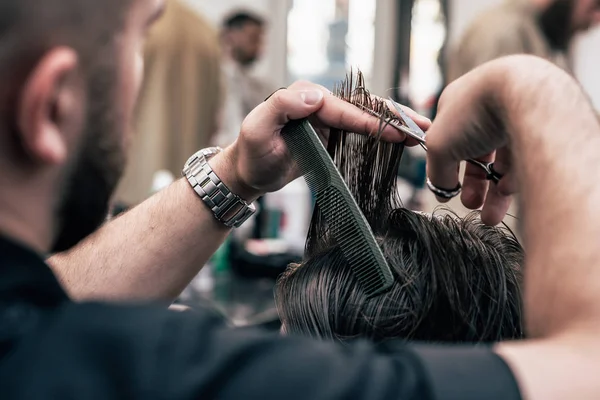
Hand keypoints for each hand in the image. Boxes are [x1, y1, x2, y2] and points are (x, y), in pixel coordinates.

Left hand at [216, 81, 430, 198]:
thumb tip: (316, 96)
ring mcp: (326, 117)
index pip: (343, 108)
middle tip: (422, 127)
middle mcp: (318, 103)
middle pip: (362, 107)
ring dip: (395, 124)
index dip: (372, 120)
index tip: (396, 132)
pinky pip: (360, 130)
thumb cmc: (251, 153)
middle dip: (394, 117)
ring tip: (422, 132)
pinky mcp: (330, 132)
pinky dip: (382, 134)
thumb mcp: (257, 129)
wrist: (248, 172)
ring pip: (366, 117)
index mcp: (304, 97)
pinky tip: (402, 140)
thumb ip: (281, 107)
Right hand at [426, 60, 517, 224]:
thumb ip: (436, 171)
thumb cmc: (476, 110)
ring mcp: (515, 115)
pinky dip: (515, 177)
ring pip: (502, 160)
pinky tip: (508, 191)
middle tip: (471, 205)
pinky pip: (524, 157)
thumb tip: (441, 190)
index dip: (447, 167)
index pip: (449, 140)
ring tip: (490, 216)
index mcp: (458, 104)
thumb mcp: (439, 146)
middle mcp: (487, 108)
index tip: (448, 190)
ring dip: (494, 191)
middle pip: (477, 154)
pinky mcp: (540, 126)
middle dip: (473, 185)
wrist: (529, 94)